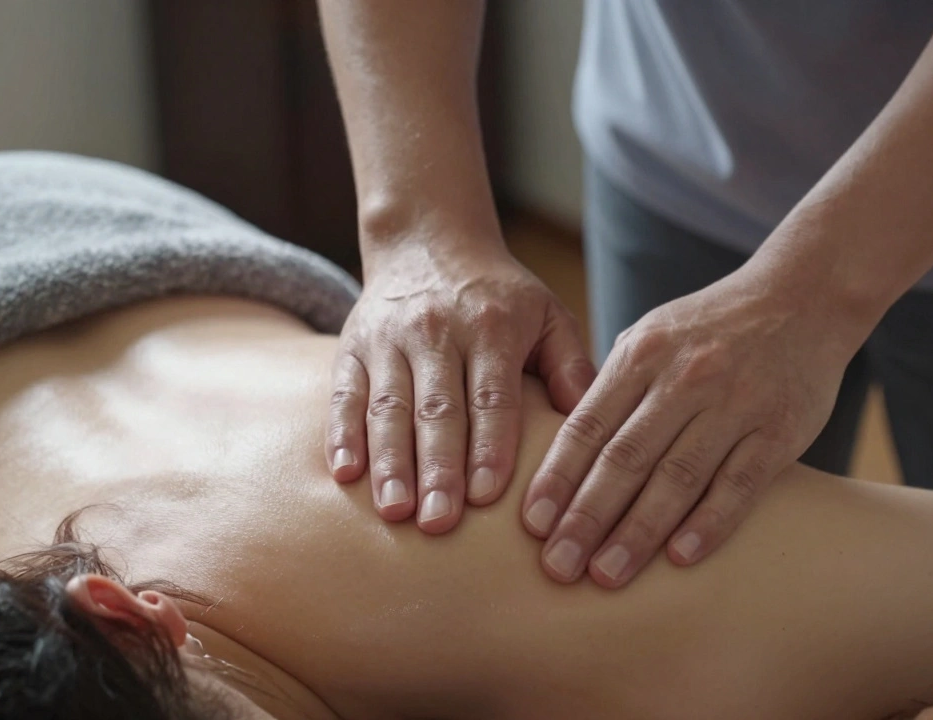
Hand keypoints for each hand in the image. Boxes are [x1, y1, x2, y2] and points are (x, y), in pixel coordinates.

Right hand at [327, 238, 595, 533]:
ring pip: (388, 406)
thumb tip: (590, 421)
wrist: (427, 241)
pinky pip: (344, 394)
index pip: (491, 395)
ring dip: (390, 462)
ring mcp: (389, 339)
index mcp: (491, 327)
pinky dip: (342, 435)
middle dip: (437, 468)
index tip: (487, 496)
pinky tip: (344, 475)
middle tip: (439, 522)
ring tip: (395, 512)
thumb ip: (572, 366)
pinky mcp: (352, 347)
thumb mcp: (548, 315)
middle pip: (438, 409)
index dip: (489, 445)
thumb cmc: (500, 297)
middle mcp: (437, 331)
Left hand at [521, 265, 865, 586]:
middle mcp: (684, 378)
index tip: (531, 524)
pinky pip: (739, 483)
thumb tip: (561, 452)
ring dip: (638, 531)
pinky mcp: (779, 429)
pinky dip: (709, 522)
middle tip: (557, 566)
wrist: (802, 298)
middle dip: (586, 517)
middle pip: (624, 458)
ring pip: (677, 477)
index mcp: (642, 355)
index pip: (588, 425)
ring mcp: (734, 404)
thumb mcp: (651, 336)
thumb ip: (611, 388)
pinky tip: (680, 557)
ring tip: (606, 574)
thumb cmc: (710, 328)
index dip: (557, 477)